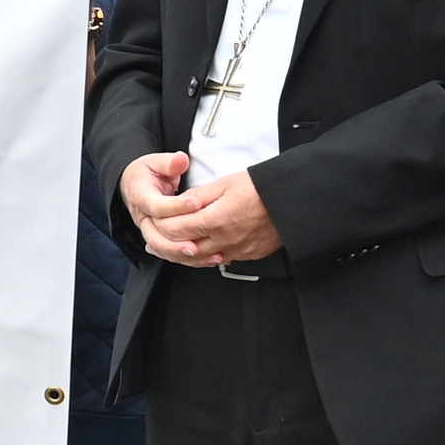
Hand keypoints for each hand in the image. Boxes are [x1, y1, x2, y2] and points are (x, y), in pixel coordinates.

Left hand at [134, 165, 283, 266]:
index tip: (155, 220)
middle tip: (153, 238)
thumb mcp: (226, 184)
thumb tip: (180, 203)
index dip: (161, 225)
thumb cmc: (261, 189)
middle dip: (166, 243)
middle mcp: (224, 240)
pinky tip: (198, 250)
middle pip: (184, 248)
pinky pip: (219, 260)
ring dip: (182, 254)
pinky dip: (205, 257)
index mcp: (215, 220)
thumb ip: (199, 196)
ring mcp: (235, 250)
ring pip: (200, 260)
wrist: (291, 202)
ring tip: (170, 247)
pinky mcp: (246, 255)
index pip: (176, 229)